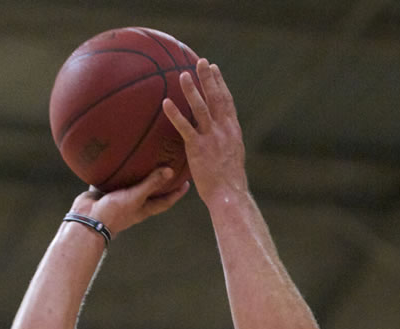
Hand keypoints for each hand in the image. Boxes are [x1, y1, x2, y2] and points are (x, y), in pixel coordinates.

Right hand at [70, 166, 189, 235]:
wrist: (87, 220)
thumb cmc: (114, 212)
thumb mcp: (135, 196)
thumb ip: (151, 183)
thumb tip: (170, 170)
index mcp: (144, 208)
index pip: (166, 201)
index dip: (177, 193)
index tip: (187, 183)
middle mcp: (133, 203)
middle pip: (151, 190)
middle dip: (160, 180)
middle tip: (169, 165)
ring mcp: (119, 197)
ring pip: (131, 182)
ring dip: (138, 172)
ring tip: (145, 156)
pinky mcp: (105, 190)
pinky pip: (112, 176)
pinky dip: (115, 167)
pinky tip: (116, 153)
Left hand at [162, 59, 246, 205]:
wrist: (229, 195)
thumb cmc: (229, 183)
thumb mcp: (231, 159)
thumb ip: (224, 144)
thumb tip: (216, 141)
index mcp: (233, 131)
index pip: (227, 101)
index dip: (220, 83)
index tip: (214, 69)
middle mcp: (224, 130)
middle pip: (216, 98)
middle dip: (208, 78)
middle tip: (200, 61)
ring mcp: (211, 138)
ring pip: (201, 108)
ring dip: (192, 90)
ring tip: (182, 74)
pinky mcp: (198, 148)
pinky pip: (185, 127)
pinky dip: (175, 114)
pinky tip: (166, 102)